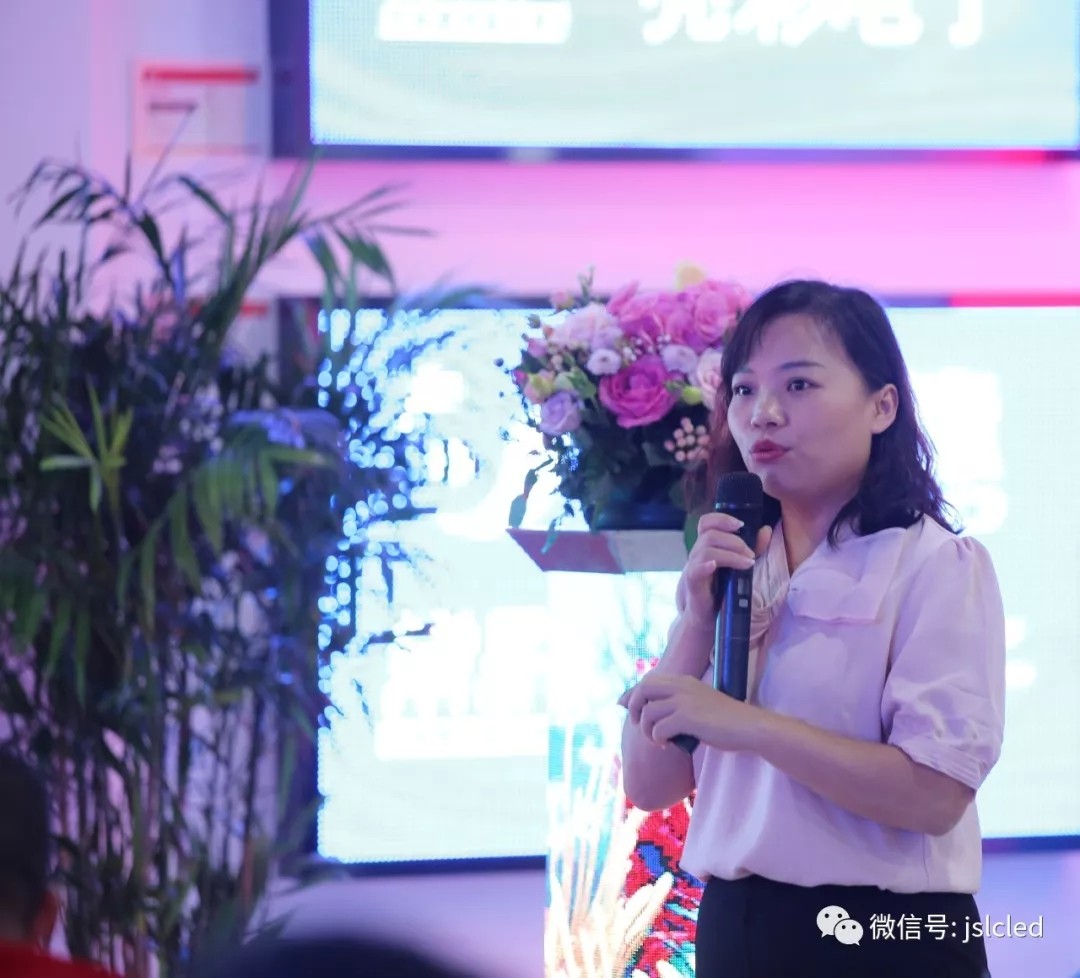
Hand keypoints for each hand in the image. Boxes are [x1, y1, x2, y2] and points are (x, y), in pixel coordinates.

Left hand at [618, 672, 757, 750]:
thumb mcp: (697, 705)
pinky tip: (668, 745)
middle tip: (638, 725)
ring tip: (658, 741)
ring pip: (648, 712)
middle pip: (643, 689)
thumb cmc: (723, 721)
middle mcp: (681, 686)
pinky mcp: (688, 717)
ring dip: (647, 730)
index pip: (647, 680)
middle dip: (634, 708)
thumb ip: (673, 703)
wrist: (748, 727)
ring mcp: (684, 700)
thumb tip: (648, 709)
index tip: (622, 705)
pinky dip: (658, 739)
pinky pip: (659, 728)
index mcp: (683, 681)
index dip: (631, 693)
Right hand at [680, 513, 772, 624]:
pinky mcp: (692, 584)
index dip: (722, 518)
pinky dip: (705, 565)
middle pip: (709, 534)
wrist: (707, 619)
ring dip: (730, 554)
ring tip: (747, 563)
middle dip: (735, 540)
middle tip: (751, 554)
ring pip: (706, 550)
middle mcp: (698, 554)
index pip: (707, 522)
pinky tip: (715, 566)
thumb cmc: (721, 591)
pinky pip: (695, 570)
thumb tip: (766, 530)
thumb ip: (752, 548)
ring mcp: (693, 568)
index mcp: (707, 546)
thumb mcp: (739, 566)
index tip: (741, 525)